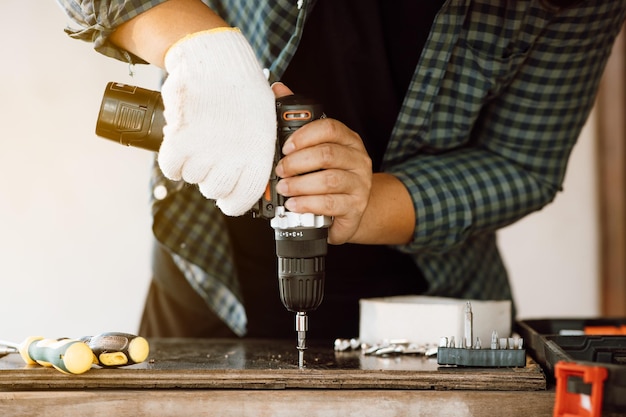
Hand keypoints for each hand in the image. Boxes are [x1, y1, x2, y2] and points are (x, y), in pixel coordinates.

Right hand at [157, 29, 275, 215]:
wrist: (217, 61)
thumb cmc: (244, 90)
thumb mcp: (267, 121)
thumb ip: (261, 152)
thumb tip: (260, 177)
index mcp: (258, 156)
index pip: (242, 200)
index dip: (233, 201)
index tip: (229, 196)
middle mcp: (232, 158)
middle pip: (213, 190)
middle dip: (211, 179)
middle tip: (212, 161)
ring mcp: (205, 151)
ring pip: (192, 178)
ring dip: (192, 166)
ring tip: (200, 144)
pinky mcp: (181, 140)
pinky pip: (171, 168)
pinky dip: (173, 162)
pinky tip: (181, 148)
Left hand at [272, 84, 372, 243]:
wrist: (351, 207)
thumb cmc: (329, 173)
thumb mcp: (317, 148)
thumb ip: (300, 121)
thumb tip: (278, 88)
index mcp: (348, 140)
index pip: (331, 128)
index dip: (305, 135)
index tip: (285, 147)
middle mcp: (358, 159)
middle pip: (328, 154)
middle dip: (297, 163)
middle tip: (280, 170)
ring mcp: (360, 184)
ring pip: (330, 180)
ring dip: (300, 185)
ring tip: (284, 189)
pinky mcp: (356, 206)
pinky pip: (331, 203)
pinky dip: (309, 204)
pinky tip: (295, 204)